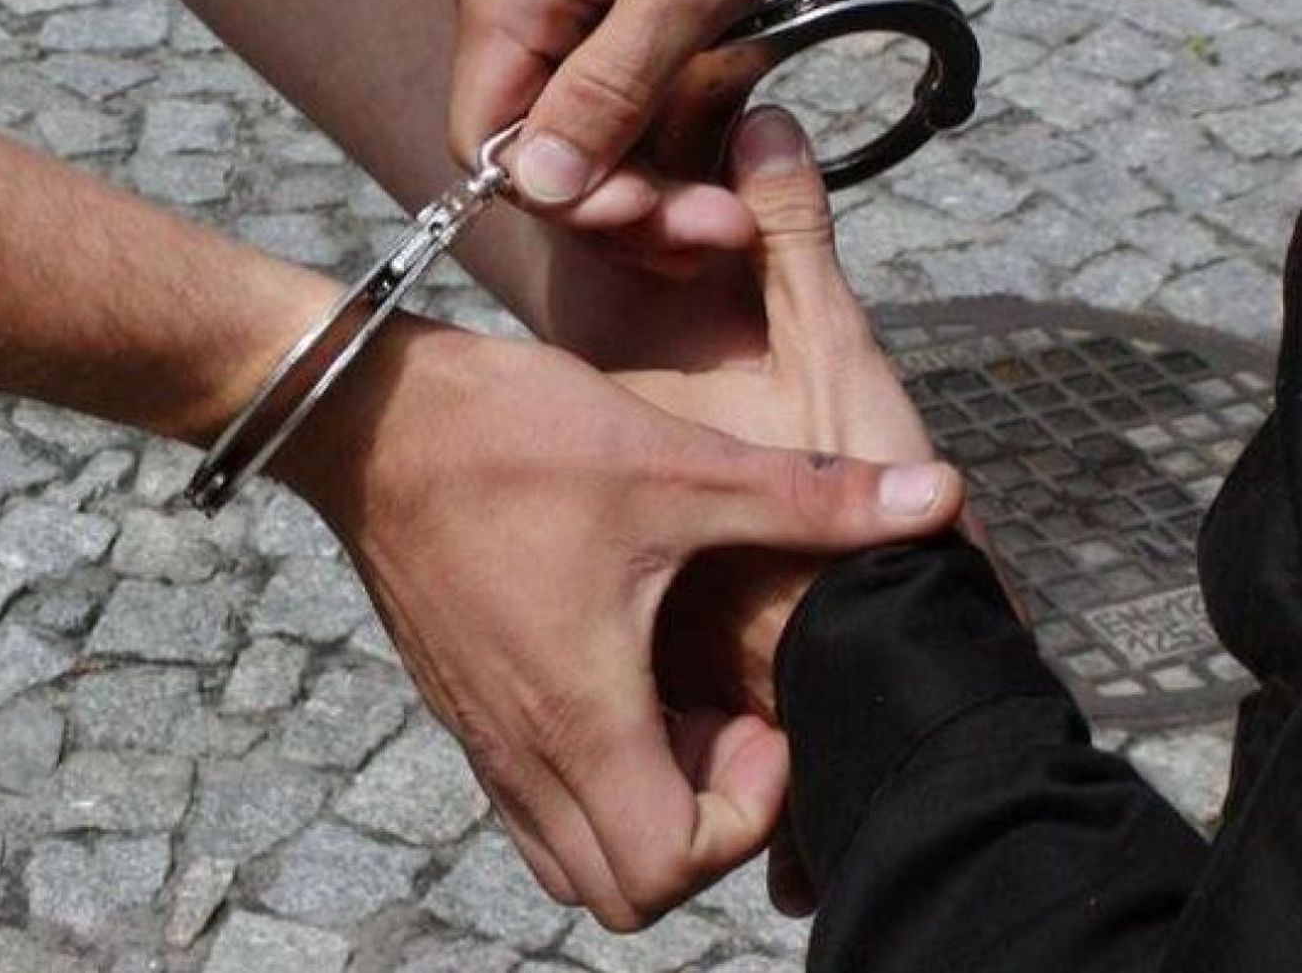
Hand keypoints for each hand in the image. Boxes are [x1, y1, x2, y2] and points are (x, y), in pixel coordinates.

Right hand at [275, 309, 960, 929]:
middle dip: (703, 826)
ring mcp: (480, 738)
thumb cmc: (510, 440)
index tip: (760, 715)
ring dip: (645, 807)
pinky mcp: (460, 707)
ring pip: (570, 856)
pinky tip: (620, 669)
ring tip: (677, 699)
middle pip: (622, 890)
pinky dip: (594, 776)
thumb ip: (811, 494)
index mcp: (576, 716)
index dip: (743, 814)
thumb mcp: (675, 464)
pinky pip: (533, 802)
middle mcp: (519, 751)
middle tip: (727, 715)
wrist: (368, 419)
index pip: (666, 873)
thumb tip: (941, 494)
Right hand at [451, 0, 844, 258]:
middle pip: (538, 151)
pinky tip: (717, 170)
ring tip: (733, 212)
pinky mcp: (598, 15)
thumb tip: (541, 185)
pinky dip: (663, 149)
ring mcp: (553, 7)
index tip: (652, 215)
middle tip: (719, 227)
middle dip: (624, 203)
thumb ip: (608, 88)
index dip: (564, 197)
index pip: (488, 140)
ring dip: (653, 188)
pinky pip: (611, 109)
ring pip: (579, 142)